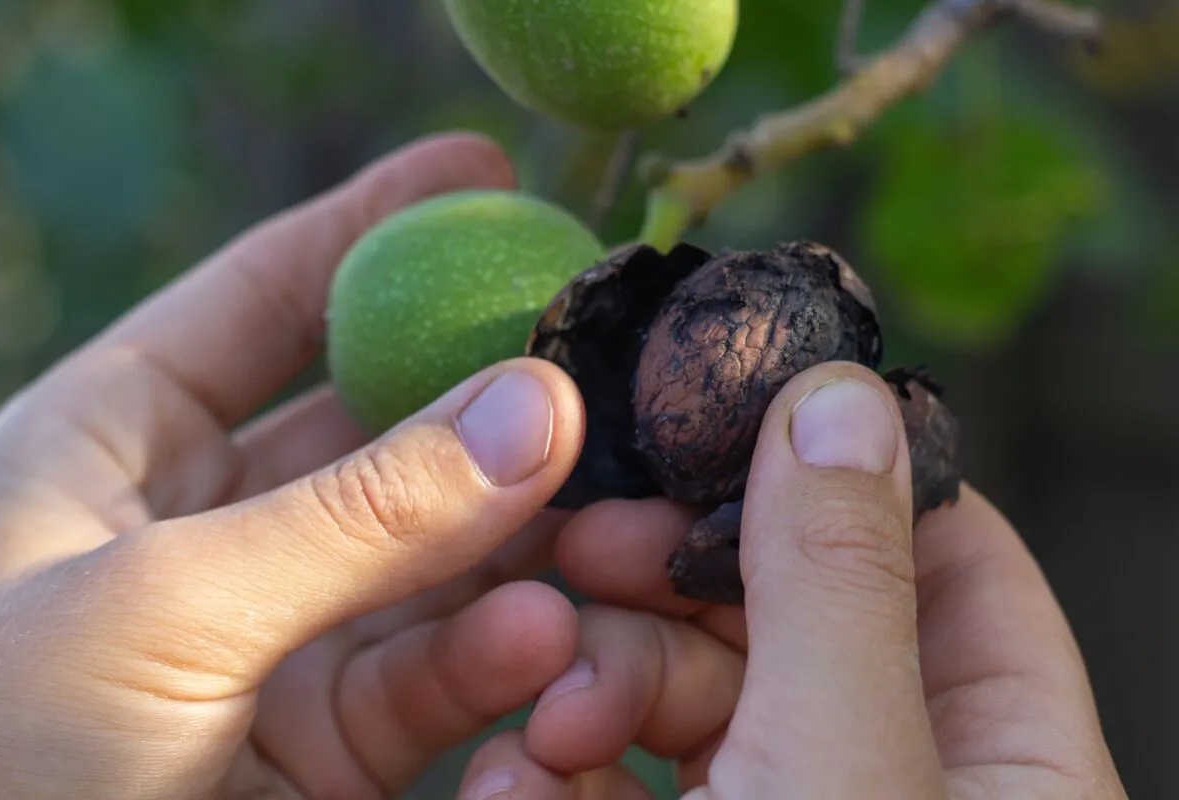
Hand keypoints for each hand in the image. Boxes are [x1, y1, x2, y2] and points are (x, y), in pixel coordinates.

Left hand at [0, 133, 590, 798]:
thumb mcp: (158, 606)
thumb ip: (359, 515)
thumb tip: (536, 406)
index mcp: (113, 446)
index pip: (262, 298)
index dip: (371, 227)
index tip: (482, 173)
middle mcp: (204, 529)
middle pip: (378, 427)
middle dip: (484, 401)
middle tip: (592, 363)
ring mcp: (274, 637)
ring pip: (432, 558)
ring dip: (520, 542)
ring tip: (603, 525)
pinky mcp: (325, 743)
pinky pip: (433, 677)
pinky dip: (496, 657)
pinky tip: (543, 641)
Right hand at [459, 361, 1127, 798]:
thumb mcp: (838, 766)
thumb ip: (838, 582)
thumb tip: (838, 393)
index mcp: (1008, 764)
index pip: (956, 560)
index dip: (842, 473)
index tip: (719, 418)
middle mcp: (898, 781)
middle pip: (787, 615)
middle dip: (665, 586)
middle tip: (579, 553)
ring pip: (687, 694)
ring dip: (593, 678)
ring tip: (544, 716)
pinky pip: (622, 779)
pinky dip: (559, 770)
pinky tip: (514, 785)